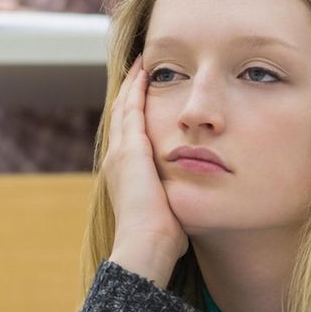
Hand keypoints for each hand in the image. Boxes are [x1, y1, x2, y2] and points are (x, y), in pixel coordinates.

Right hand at [104, 59, 187, 286]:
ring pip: (124, 108)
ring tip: (142, 65)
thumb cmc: (162, 240)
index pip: (129, 137)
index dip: (135, 116)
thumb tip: (193, 202)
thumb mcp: (170, 212)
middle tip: (140, 71)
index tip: (145, 99)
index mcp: (125, 176)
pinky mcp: (130, 149)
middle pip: (121, 117)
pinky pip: (131, 108)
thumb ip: (176, 200)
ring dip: (133, 85)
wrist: (146, 246)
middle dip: (131, 94)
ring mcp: (120, 153)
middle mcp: (117, 161)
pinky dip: (136, 88)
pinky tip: (146, 71)